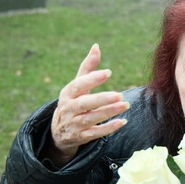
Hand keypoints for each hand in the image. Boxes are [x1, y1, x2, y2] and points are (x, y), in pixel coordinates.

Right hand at [45, 44, 128, 165]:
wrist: (59, 133)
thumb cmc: (72, 103)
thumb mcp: (76, 86)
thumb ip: (87, 68)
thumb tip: (96, 46)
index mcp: (68, 94)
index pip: (78, 85)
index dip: (92, 79)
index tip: (108, 72)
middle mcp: (69, 109)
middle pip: (85, 103)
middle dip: (102, 99)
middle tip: (119, 95)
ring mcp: (74, 124)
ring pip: (91, 118)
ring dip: (108, 112)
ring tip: (125, 105)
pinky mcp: (81, 137)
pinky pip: (95, 133)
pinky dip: (108, 128)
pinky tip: (122, 122)